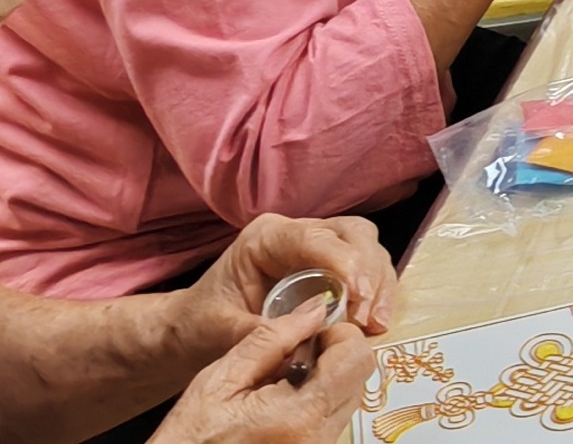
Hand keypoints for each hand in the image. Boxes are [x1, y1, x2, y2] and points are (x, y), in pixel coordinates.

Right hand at [152, 297, 376, 443]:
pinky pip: (333, 419)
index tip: (307, 333)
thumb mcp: (220, 380)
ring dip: (327, 378)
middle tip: (293, 353)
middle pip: (359, 376)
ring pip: (349, 396)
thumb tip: (316, 308)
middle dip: (335, 353)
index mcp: (300, 413)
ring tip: (281, 380)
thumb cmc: (190, 435)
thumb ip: (271, 339)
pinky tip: (281, 401)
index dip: (337, 334)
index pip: (356, 357)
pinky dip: (318, 401)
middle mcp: (320, 437)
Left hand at [184, 215, 397, 356]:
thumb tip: (304, 338)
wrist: (194, 330)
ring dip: (379, 285)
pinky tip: (376, 322)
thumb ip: (260, 332)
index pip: (315, 238)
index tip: (360, 294)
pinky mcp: (329, 271)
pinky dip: (375, 295)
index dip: (345, 261)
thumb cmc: (201, 323)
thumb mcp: (220, 330)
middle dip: (369, 271)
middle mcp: (296, 235)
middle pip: (352, 234)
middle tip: (370, 315)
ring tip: (377, 324)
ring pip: (366, 249)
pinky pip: (364, 272)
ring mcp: (317, 251)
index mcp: (266, 238)